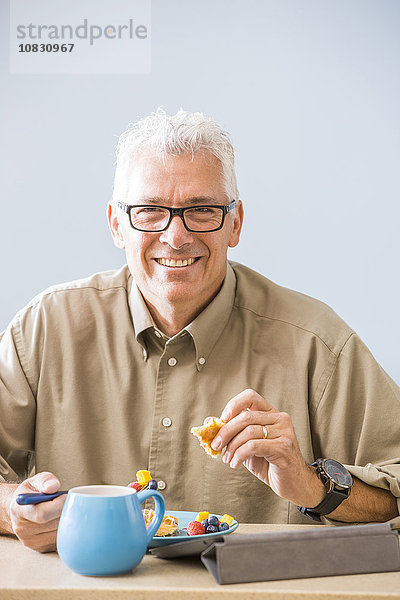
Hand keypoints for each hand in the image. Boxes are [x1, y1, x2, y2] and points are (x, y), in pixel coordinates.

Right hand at [9, 472, 65, 552]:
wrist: (21, 509)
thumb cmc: (31, 493)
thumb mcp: (36, 481)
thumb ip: (46, 480)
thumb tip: (53, 486)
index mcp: (20, 510)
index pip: (42, 514)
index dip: (59, 505)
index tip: (66, 496)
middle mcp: (22, 528)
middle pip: (54, 524)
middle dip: (66, 511)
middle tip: (67, 502)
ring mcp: (31, 540)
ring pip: (59, 533)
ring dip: (67, 521)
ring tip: (61, 511)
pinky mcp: (40, 547)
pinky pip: (60, 540)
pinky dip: (65, 530)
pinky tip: (60, 520)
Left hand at [211, 389, 325, 506]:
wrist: (293, 484)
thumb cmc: (269, 463)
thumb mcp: (246, 445)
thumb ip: (232, 432)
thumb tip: (209, 421)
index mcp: (271, 413)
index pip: (250, 396)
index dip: (233, 405)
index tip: (221, 420)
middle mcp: (280, 418)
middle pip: (245, 416)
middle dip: (225, 431)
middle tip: (215, 445)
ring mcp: (284, 432)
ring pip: (248, 432)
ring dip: (232, 447)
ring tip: (227, 459)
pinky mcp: (284, 447)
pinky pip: (253, 446)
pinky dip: (239, 455)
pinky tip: (235, 463)